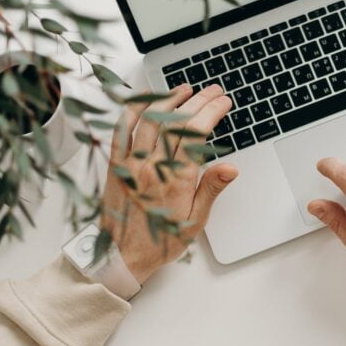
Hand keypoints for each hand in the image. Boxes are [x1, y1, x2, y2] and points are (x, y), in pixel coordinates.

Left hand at [101, 84, 237, 283]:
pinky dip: (134, 109)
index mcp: (176, 180)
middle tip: (213, 91)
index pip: (197, 134)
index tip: (223, 103)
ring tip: (185, 89)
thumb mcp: (195, 222)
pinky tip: (147, 100)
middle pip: (177, 122)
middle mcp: (152, 167)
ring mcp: (131, 163)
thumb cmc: (160, 241)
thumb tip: (230, 168)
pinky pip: (122, 129)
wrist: (121, 256)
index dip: (212, 112)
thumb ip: (211, 190)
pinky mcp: (115, 164)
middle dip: (198, 101)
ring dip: (170, 99)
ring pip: (150, 119)